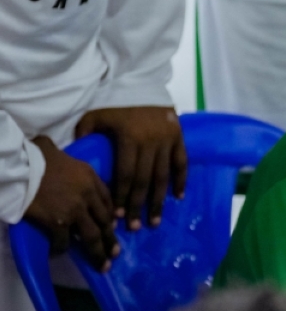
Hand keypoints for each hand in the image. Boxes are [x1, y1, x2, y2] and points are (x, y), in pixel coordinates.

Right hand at [24, 137, 118, 270]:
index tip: (113, 227)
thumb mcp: (62, 153)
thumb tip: (62, 159)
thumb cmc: (36, 155)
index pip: (108, 201)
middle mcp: (88, 195)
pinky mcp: (58, 222)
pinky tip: (59, 252)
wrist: (22, 166)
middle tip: (115, 254)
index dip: (111, 216)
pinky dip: (62, 248)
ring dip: (98, 252)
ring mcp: (75, 210)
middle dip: (111, 239)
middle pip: (105, 221)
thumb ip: (71, 163)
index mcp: (91, 177)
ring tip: (102, 265)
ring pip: (92, 236)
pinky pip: (64, 241)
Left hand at [75, 107, 186, 230]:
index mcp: (130, 139)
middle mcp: (151, 143)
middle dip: (138, 206)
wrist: (144, 83)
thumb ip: (86, 131)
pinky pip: (182, 163)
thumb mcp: (96, 114)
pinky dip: (181, 180)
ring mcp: (167, 141)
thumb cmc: (117, 101)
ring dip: (159, 200)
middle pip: (144, 181)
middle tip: (135, 227)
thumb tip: (78, 151)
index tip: (118, 216)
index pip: (126, 175)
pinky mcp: (179, 138)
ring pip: (163, 176)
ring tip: (155, 220)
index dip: (122, 196)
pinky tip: (178, 197)